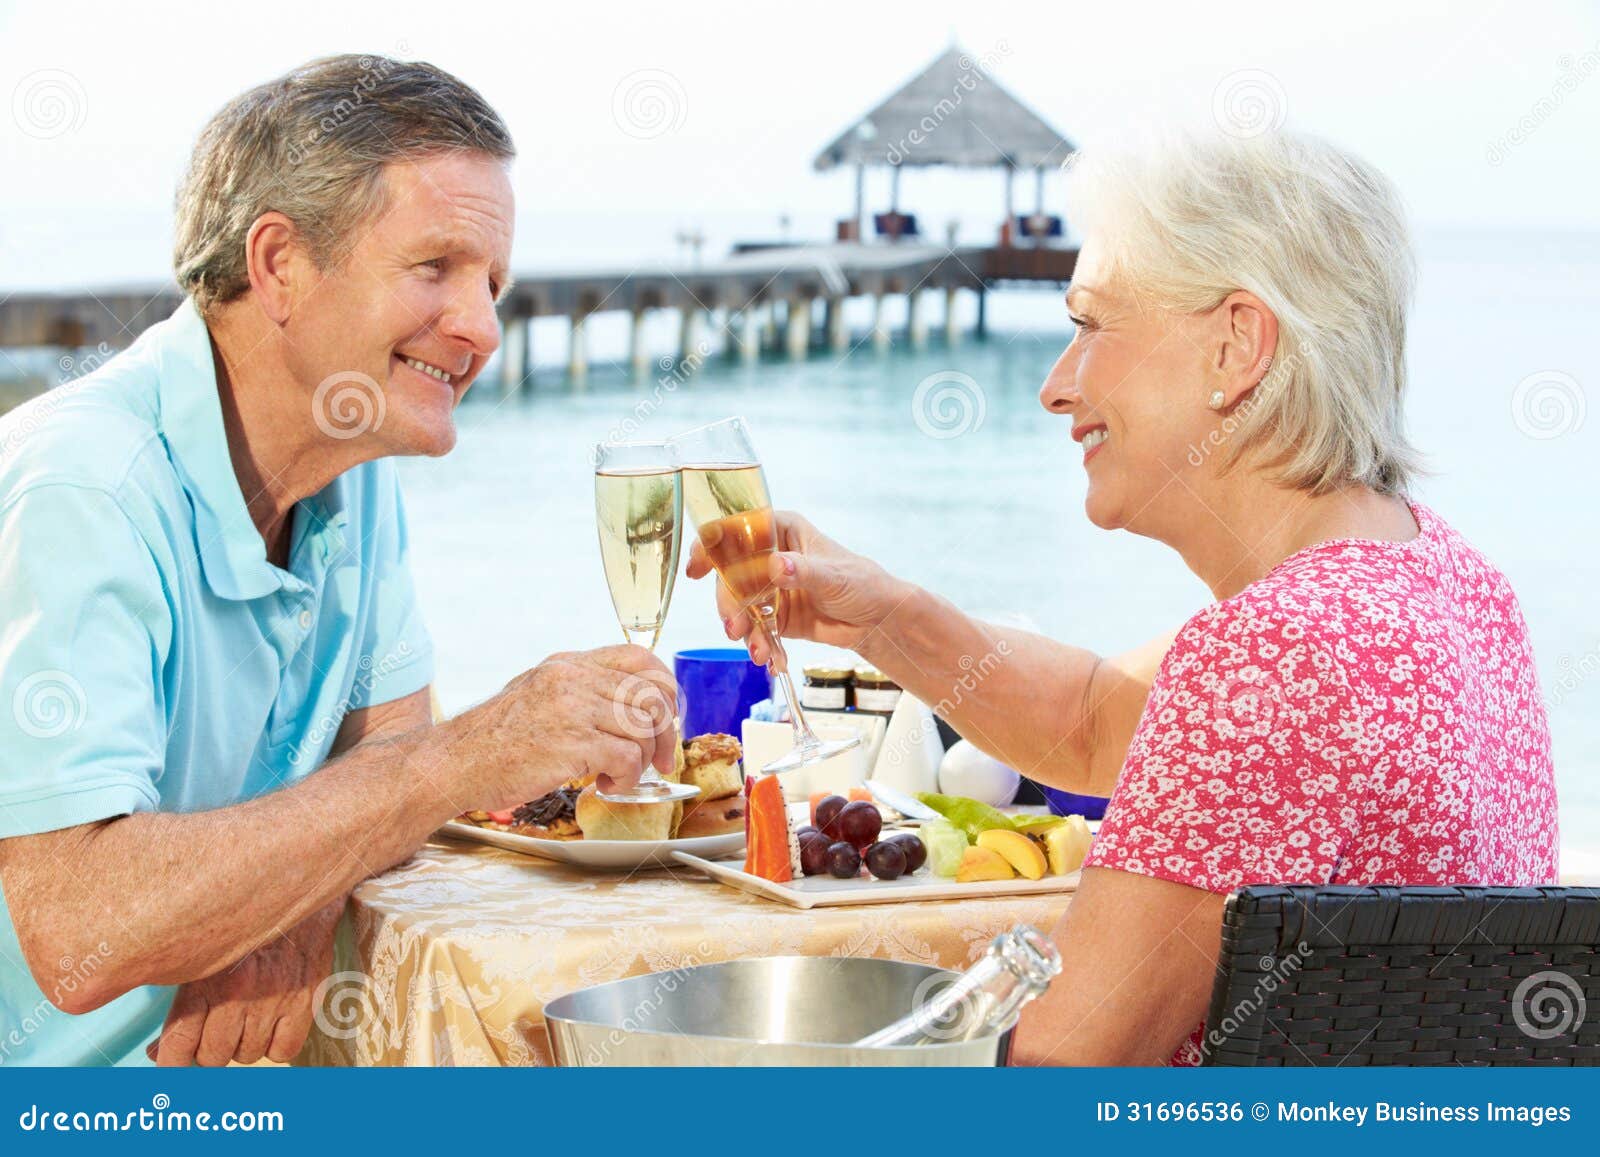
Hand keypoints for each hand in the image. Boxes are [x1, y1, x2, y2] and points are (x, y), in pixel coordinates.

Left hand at [146, 900, 342, 1066]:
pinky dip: (276, 1044)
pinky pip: (285, 1049)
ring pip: (248, 1055)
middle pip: (213, 1057)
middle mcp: (238, 994)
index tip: (172, 1060)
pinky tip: (271, 1024)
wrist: (292, 881)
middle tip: (211, 1031)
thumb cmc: (236, 918)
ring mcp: (275, 998)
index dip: (171, 1062)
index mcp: (203, 981)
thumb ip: (177, 1001)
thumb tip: (158, 1052)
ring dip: (242, 1045)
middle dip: (208, 1050)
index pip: (179, 1049)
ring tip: (243, 1020)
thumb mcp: (196, 952)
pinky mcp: (306, 996)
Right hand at [462, 645, 677, 809]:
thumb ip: (578, 693)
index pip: (638, 657)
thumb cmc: (493, 740)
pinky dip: (627, 778)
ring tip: (621, 775)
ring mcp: (574, 707)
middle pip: (651, 693)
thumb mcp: (537, 695)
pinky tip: (606, 785)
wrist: (454, 762)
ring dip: (644, 759)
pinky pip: (627, 756)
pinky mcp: (573, 742)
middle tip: (660, 759)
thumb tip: (624, 709)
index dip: (664, 685)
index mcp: (569, 664)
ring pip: (644, 725)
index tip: (666, 714)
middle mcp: (574, 678)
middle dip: (665, 730)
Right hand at [685, 511, 907, 665]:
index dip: (712, 545)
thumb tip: (777, 566)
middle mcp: (768, 557)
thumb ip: (803, 571)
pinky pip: (755, 629)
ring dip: (744, 629)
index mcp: (781, 531)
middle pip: (730, 575)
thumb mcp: (833, 575)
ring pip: (738, 605)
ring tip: (759, 651)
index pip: (736, 530)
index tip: (697, 567)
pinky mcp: (773, 616)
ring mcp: (768, 587)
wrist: (877, 620)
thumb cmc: (862, 583)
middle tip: (735, 626)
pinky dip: (759, 645)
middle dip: (729, 603)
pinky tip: (772, 660)